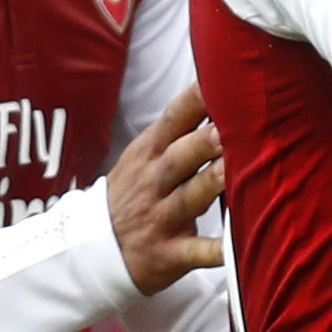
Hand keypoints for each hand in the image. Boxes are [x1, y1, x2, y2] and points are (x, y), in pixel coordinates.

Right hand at [107, 86, 224, 295]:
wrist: (91, 250)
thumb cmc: (133, 193)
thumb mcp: (144, 156)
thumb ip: (180, 129)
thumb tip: (220, 91)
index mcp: (151, 153)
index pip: (174, 119)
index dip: (197, 98)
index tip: (224, 78)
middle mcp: (155, 181)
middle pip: (182, 156)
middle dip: (205, 141)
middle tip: (231, 127)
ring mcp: (162, 218)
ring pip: (190, 197)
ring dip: (213, 183)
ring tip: (239, 170)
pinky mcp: (170, 253)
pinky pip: (198, 252)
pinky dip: (218, 251)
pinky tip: (239, 249)